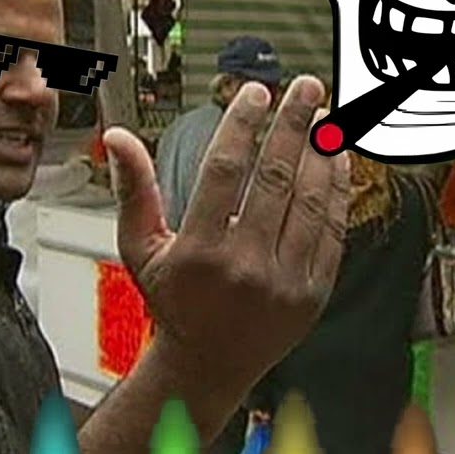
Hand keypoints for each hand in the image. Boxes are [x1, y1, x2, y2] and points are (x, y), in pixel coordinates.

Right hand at [103, 76, 349, 391]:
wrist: (208, 366)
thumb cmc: (173, 302)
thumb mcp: (141, 248)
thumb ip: (134, 189)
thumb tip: (117, 136)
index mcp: (198, 252)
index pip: (224, 171)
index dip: (242, 125)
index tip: (255, 92)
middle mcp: (243, 266)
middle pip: (274, 178)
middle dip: (293, 124)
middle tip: (306, 87)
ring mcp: (284, 282)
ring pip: (310, 201)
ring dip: (320, 152)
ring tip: (324, 116)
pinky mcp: (313, 293)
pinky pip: (333, 231)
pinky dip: (337, 191)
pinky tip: (336, 160)